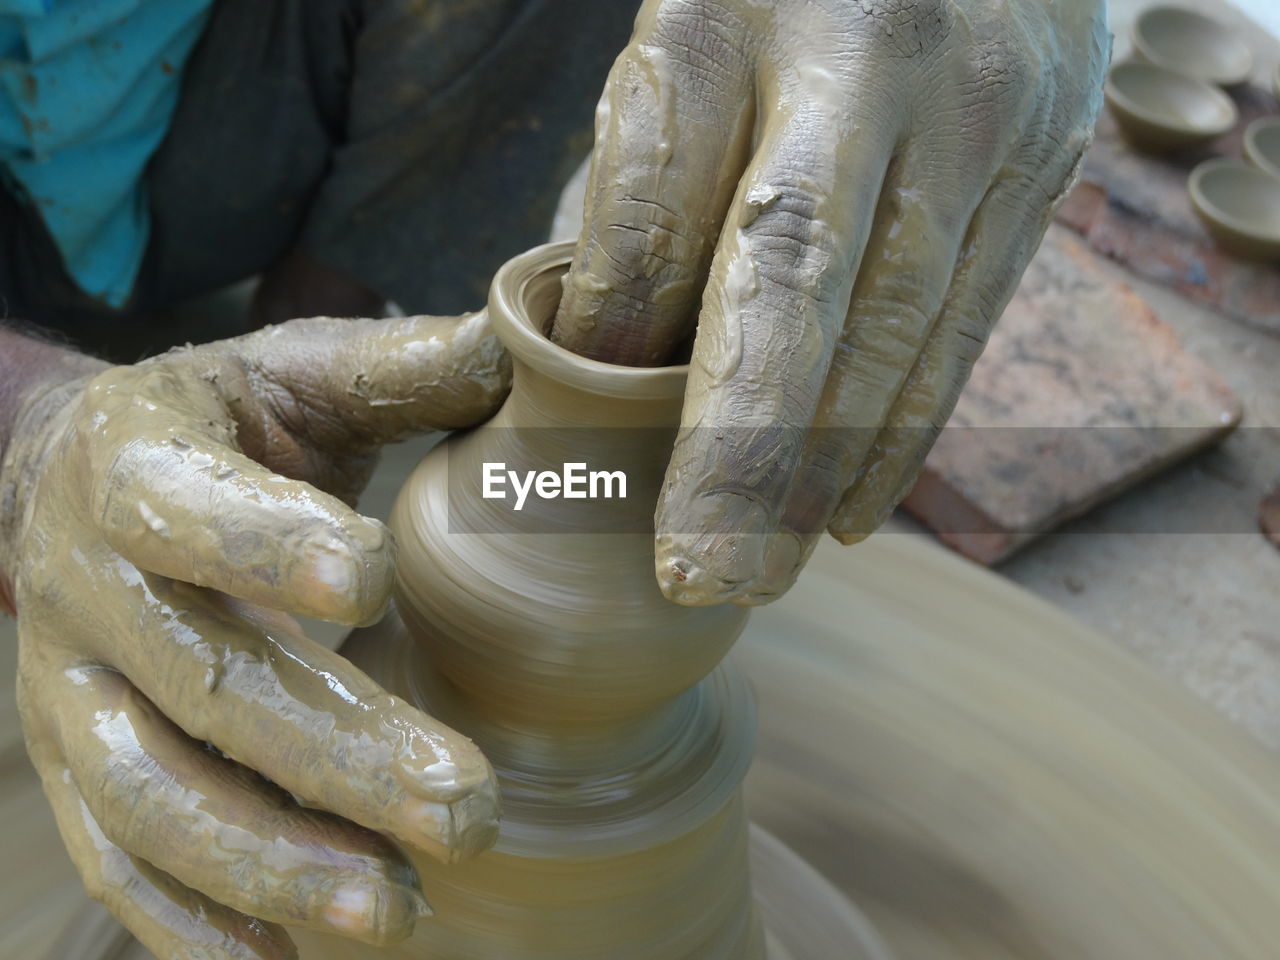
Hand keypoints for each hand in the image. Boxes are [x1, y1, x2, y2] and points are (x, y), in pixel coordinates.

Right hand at [1, 315, 509, 957]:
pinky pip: (122, 863)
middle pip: (199, 687)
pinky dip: (203, 923)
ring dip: (273, 866)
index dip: (260, 546)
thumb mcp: (302, 372)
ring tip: (398, 911)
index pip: (177, 506)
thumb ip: (409, 366)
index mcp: (129, 460)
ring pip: (152, 799)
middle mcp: (79, 586)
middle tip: (464, 810)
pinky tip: (301, 959)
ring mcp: (66, 693)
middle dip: (334, 757)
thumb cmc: (227, 423)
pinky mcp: (75, 770)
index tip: (369, 582)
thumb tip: (545, 345)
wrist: (85, 482)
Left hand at [553, 0, 1107, 604]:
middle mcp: (873, 54)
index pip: (664, 194)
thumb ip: (651, 180)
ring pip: (896, 323)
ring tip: (764, 570)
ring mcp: (983, 106)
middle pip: (794, 276)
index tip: (577, 447)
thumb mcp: (690, 42)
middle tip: (700, 575)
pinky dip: (903, 433)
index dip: (618, 331)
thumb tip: (606, 360)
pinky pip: (969, 323)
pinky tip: (853, 511)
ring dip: (824, 468)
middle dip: (742, 448)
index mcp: (736, 6)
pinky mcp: (1047, 159)